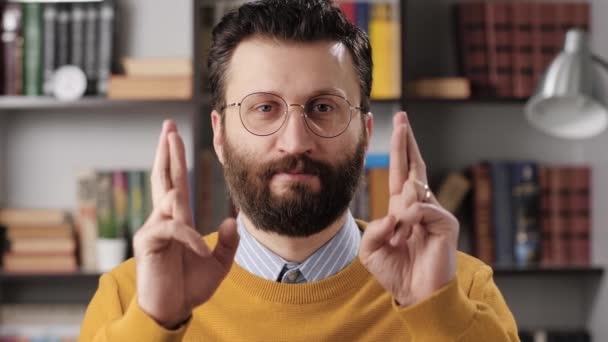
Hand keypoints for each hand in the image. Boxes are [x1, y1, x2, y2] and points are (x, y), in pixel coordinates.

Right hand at [133, 120, 238, 328]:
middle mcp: (163, 219)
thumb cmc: (190, 286)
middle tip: (168, 126)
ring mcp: (153, 229)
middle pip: (164, 178)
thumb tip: (233, 219)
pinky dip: (190, 237)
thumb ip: (228, 241)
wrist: (173, 310)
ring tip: (178, 171)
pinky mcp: (148, 242)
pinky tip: (200, 251)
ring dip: (178, 190)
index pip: (176, 182)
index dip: (174, 159)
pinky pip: (173, 228)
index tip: (173, 137)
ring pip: (169, 198)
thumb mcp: (219, 262)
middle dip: (166, 151)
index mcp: (178, 220)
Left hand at [359, 112, 458, 306]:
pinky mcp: (446, 222)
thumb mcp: (372, 250)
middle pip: (414, 166)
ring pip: (412, 190)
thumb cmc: (396, 273)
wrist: (416, 295)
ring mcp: (434, 213)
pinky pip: (420, 208)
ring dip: (399, 214)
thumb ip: (375, 229)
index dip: (401, 150)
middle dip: (406, 141)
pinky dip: (409, 220)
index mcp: (403, 210)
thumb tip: (395, 213)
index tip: (399, 126)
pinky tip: (408, 234)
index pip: (402, 173)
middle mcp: (420, 207)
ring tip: (401, 240)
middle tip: (402, 117)